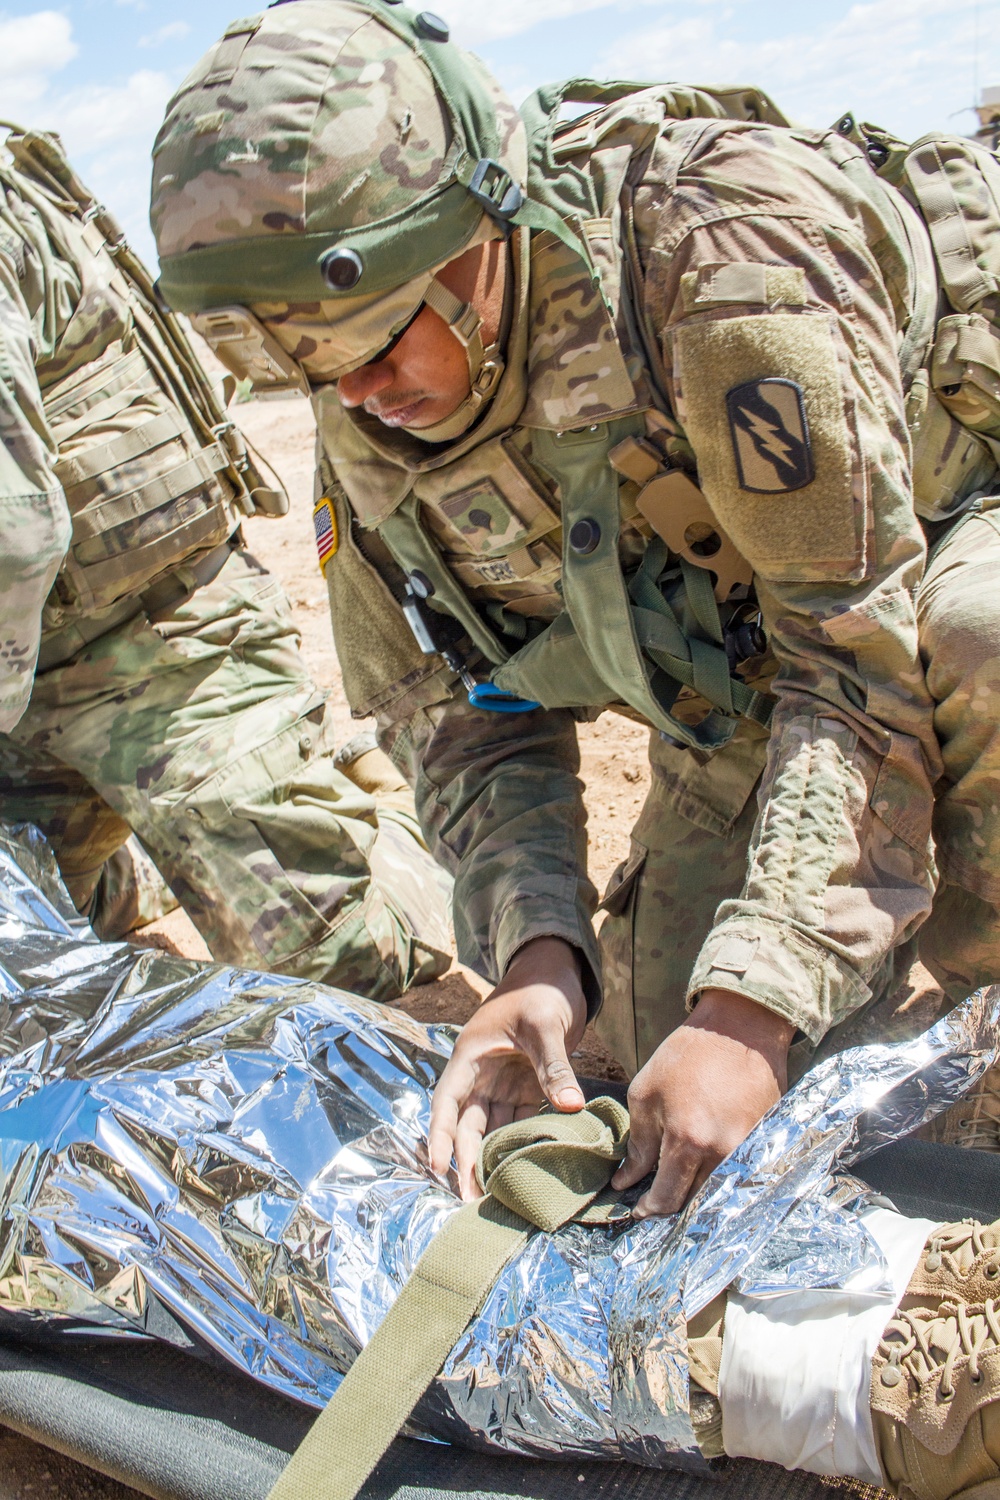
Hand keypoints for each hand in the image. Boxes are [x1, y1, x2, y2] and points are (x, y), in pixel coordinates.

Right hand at [428, 937, 587, 1197]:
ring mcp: (504, 1083)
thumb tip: (571, 1106)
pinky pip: (521, 1120)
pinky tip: (527, 1170)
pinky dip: (521, 1143)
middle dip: (467, 1161)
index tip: (438, 1167)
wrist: (559, 973)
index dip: (441, 1135)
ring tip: (495, 1195)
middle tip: (471, 1200)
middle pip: (468, 1124)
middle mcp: (482, 1075)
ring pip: (492, 1128)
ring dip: (491, 1158)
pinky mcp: (527, 1087)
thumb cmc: (541, 990)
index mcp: (471, 1057)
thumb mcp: (544, 1024)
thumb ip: (554, 1066)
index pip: (447, 1101)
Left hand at [612, 989, 793, 1217]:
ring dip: (697, 1194)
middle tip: (653, 1196)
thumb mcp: (646, 1092)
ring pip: (719, 1192)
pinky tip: (705, 1165)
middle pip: (696, 1202)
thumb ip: (638, 1143)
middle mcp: (723, 1153)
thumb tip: (626, 1180)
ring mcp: (751, 1150)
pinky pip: (740, 1173)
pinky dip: (721, 1177)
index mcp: (688, 1140)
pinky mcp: (767, 1142)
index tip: (636, 1210)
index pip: (668, 1198)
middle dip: (672, 1205)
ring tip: (678, 1181)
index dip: (649, 1209)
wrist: (740, 1028)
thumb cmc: (687, 1055)